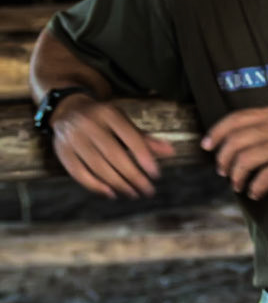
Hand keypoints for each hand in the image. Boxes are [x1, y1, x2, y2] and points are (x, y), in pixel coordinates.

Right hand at [50, 96, 173, 198]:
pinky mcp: (62, 151)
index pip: (129, 136)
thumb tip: (170, 152)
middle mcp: (88, 123)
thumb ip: (144, 139)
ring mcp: (73, 137)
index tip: (156, 174)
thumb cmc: (103, 119)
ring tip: (133, 194)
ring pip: (97, 166)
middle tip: (148, 190)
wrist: (68, 109)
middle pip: (113, 154)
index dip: (143, 156)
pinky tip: (111, 193)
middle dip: (133, 176)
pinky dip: (95, 186)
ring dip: (118, 184)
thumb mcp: (123, 122)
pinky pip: (79, 173)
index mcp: (108, 113)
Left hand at [202, 106, 267, 199]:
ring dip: (236, 175)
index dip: (217, 132)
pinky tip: (254, 194)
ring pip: (245, 160)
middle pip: (235, 141)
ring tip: (236, 186)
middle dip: (223, 158)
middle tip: (222, 171)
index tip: (207, 145)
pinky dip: (256, 187)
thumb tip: (252, 136)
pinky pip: (265, 177)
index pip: (236, 120)